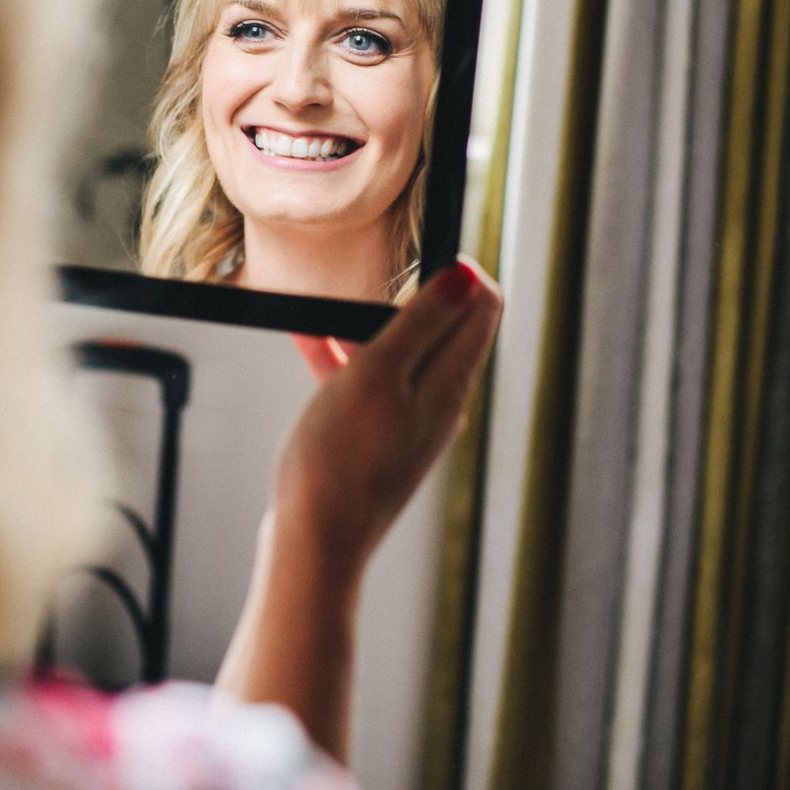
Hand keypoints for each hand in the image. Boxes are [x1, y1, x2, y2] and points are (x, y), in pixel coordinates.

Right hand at [277, 257, 502, 570]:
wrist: (315, 543)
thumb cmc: (340, 462)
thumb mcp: (377, 374)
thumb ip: (422, 323)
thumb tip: (468, 276)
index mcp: (450, 383)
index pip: (482, 306)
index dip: (459, 268)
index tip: (417, 246)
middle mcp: (439, 402)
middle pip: (442, 327)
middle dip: (409, 290)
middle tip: (370, 267)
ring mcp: (409, 422)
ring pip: (400, 352)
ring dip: (368, 321)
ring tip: (328, 297)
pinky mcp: (377, 439)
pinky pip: (368, 381)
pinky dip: (343, 356)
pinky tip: (306, 338)